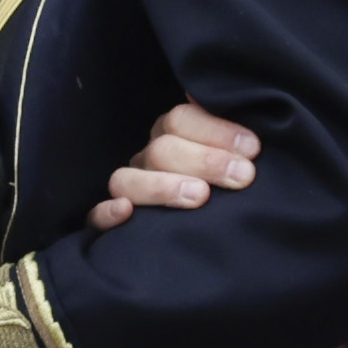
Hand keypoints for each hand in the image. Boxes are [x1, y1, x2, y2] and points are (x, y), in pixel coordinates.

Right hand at [92, 99, 259, 226]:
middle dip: (205, 161)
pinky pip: (95, 217)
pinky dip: (106, 213)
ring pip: (126, 181)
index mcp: (174, 135)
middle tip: (242, 176)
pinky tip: (125, 212)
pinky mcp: (111, 226)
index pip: (181, 120)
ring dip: (162, 186)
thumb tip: (238, 108)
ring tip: (200, 196)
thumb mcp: (241, 158)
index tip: (253, 149)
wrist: (229, 239)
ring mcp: (129, 191)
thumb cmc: (237, 186)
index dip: (216, 131)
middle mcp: (148, 160)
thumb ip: (237, 136)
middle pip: (161, 150)